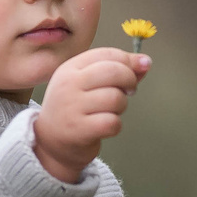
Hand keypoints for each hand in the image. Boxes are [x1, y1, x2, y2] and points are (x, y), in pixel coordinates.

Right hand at [32, 47, 149, 181]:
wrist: (51, 142)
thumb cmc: (76, 108)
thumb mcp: (89, 84)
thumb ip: (117, 70)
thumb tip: (145, 62)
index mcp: (70, 68)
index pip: (106, 54)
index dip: (128, 61)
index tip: (138, 69)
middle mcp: (68, 84)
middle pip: (112, 71)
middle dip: (130, 80)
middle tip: (129, 91)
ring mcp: (72, 107)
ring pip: (115, 98)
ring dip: (122, 105)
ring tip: (111, 110)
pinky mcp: (79, 130)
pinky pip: (112, 122)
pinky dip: (115, 125)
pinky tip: (105, 126)